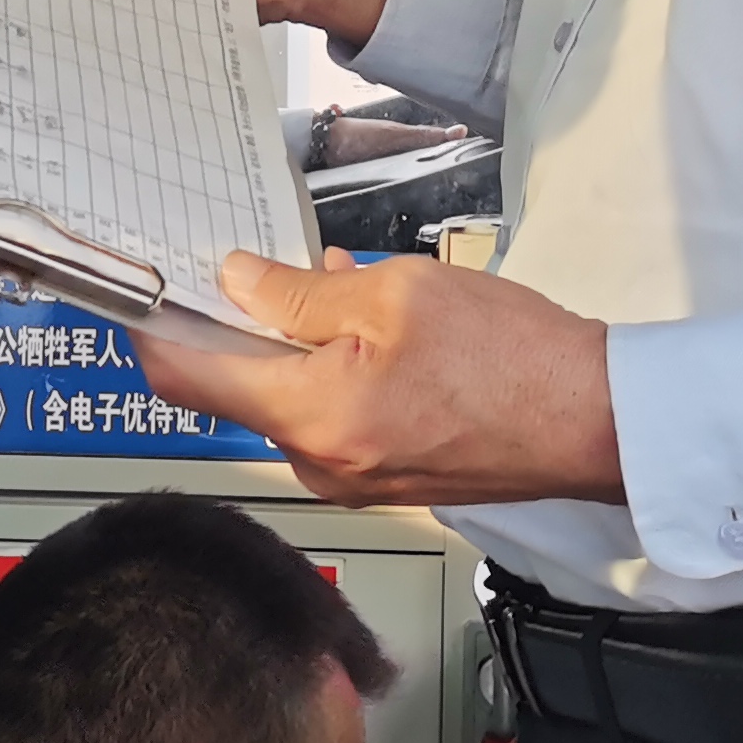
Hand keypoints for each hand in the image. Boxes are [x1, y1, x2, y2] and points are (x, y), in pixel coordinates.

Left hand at [134, 248, 624, 508]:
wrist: (596, 421)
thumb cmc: (514, 361)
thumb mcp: (396, 295)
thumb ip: (302, 294)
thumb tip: (237, 282)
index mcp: (311, 419)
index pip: (188, 380)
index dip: (156, 329)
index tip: (145, 290)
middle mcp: (319, 464)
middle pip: (238, 387)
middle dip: (249, 321)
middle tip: (276, 264)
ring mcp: (352, 479)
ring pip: (288, 397)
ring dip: (301, 340)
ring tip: (353, 286)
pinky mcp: (383, 477)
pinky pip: (330, 416)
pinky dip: (335, 369)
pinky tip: (376, 326)